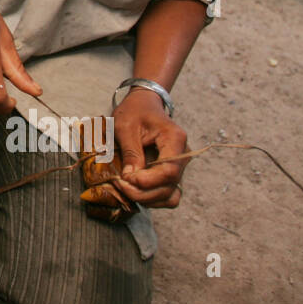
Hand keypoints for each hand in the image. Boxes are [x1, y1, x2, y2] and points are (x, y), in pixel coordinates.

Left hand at [109, 87, 188, 207]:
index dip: (147, 181)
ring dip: (147, 198)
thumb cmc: (134, 111)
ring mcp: (179, 166)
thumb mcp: (125, 126)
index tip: (125, 178)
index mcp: (175, 139)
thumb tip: (130, 177)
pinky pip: (168, 195)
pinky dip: (152, 199)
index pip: (169, 170)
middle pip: (169, 186)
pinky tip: (135, 191)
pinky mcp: (172, 173)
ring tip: (125, 189)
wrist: (144, 104)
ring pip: (170, 195)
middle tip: (119, 184)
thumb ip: (131, 152)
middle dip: (142, 192)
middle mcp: (183, 155)